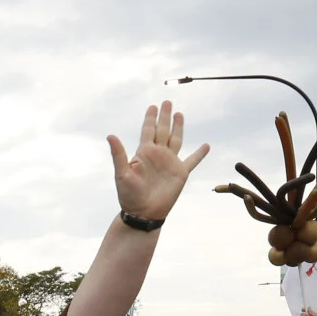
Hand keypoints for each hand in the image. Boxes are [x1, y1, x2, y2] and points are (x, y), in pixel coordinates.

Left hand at [108, 102, 208, 222]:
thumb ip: (118, 154)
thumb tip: (110, 135)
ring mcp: (170, 163)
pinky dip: (199, 154)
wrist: (144, 213)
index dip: (150, 118)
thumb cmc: (129, 195)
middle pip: (162, 130)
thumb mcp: (121, 173)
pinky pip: (192, 161)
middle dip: (165, 116)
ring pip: (176, 140)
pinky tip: (206, 146)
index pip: (148, 130)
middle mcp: (158, 154)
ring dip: (178, 127)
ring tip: (180, 114)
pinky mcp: (180, 173)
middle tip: (167, 102)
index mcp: (144, 152)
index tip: (153, 106)